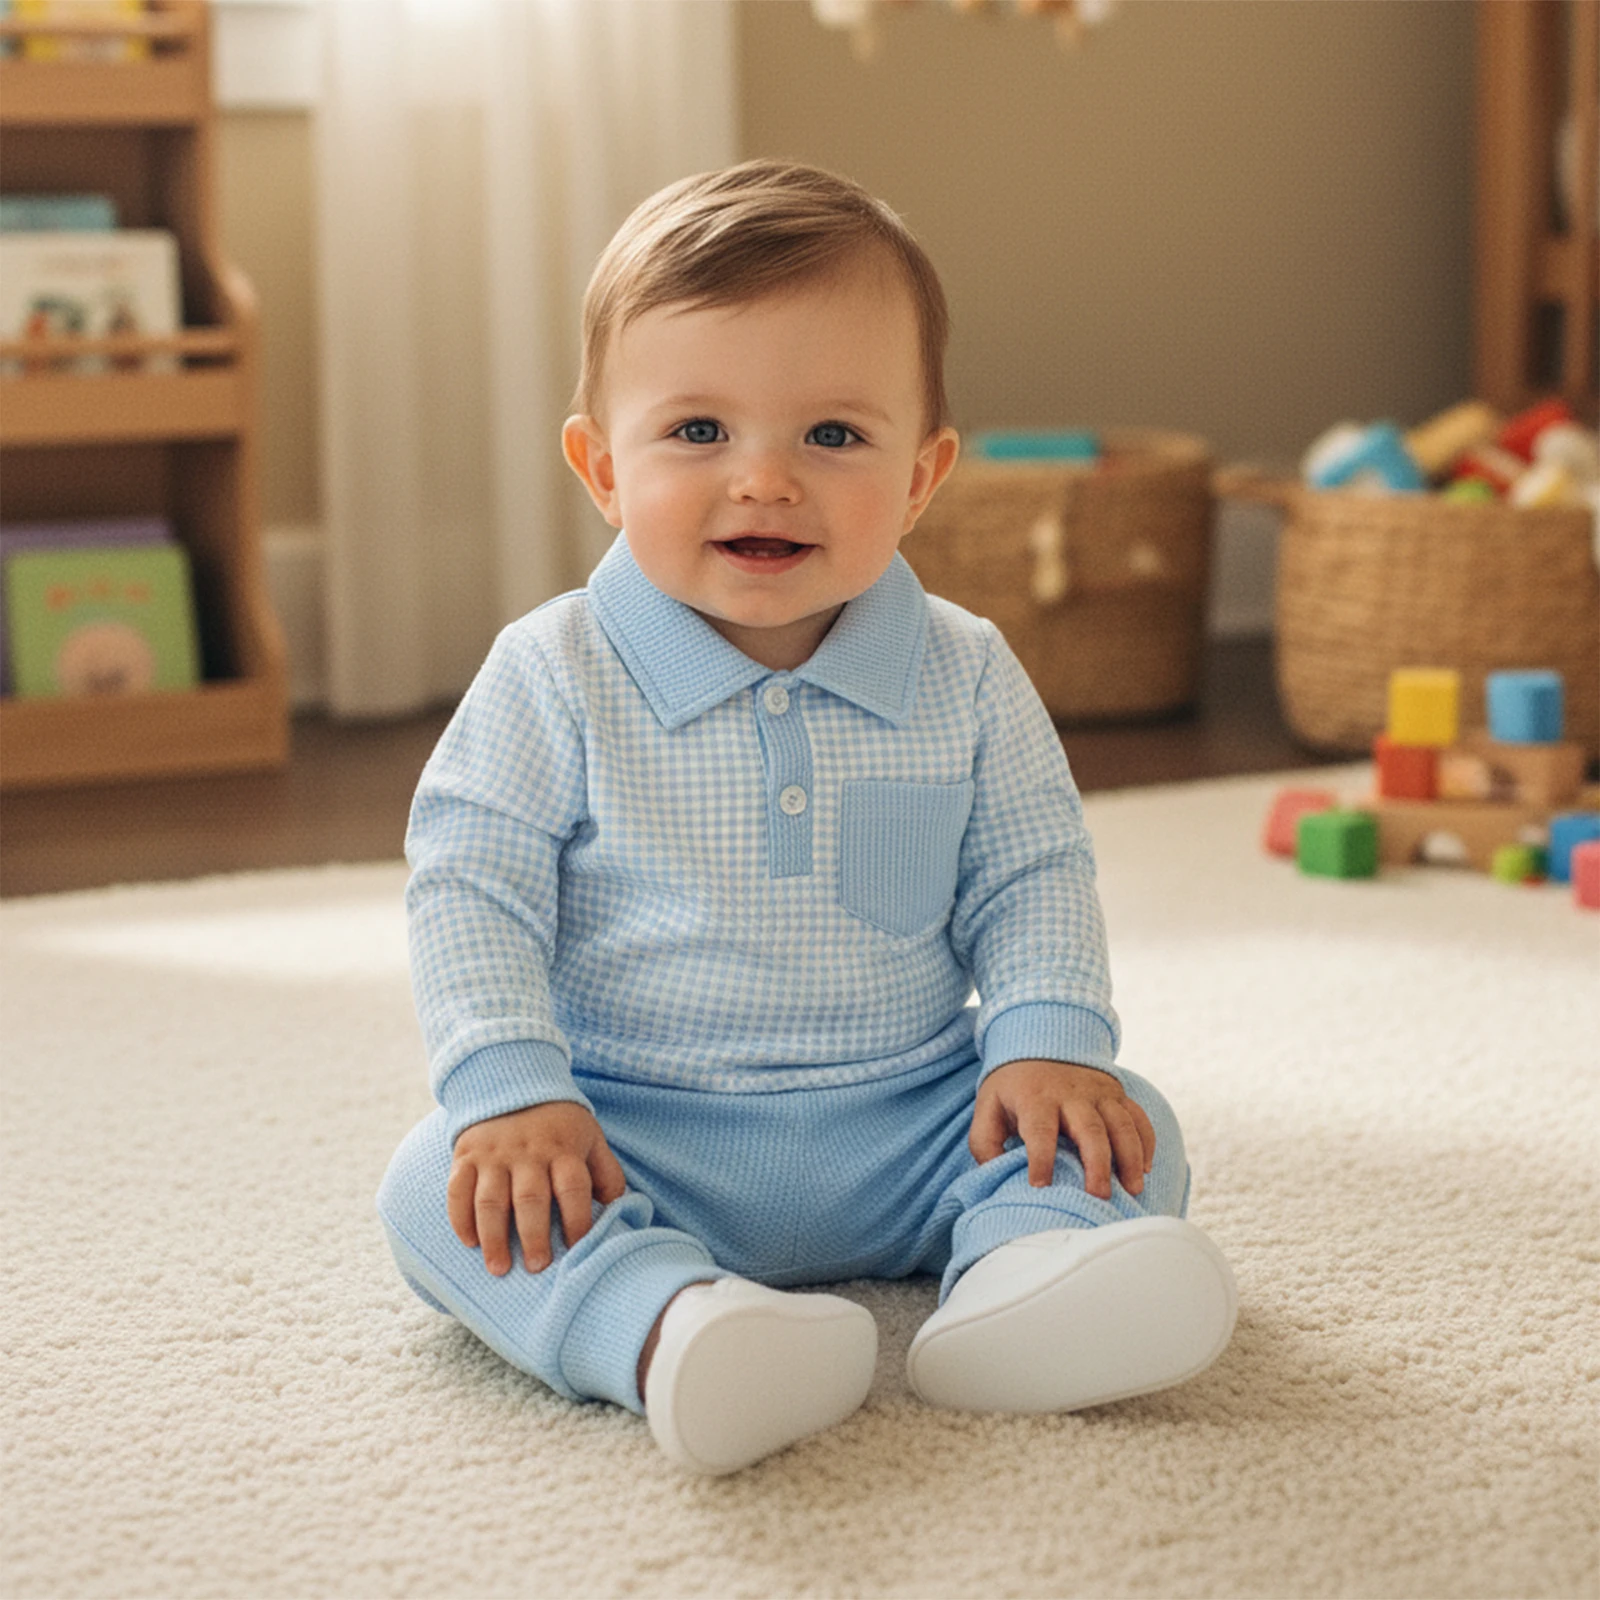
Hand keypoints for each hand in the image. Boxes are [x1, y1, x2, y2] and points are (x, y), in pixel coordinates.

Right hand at [448, 1102, 626, 1274]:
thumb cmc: (559, 1126)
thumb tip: (616, 1212)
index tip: (577, 1249)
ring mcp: (494, 1154)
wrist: (512, 1084)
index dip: (577, 1220)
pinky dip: (460, 1218)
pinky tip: (469, 1243)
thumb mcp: (590, 1139)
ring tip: (499, 1269)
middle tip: (537, 1267)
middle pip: (531, 1198)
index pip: (573, 1188)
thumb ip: (605, 1174)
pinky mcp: (466, 1155)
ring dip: (494, 1237)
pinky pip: (458, 1190)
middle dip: (534, 1236)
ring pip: (491, 1200)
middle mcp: (528, 1152)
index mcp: (563, 1149)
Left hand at [970, 1059, 1155, 1199]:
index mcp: (1035, 1098)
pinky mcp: (1117, 1094)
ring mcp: (1098, 1093)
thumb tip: (993, 1176)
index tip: (1040, 1187)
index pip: (1040, 1129)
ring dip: (1130, 1157)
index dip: (1040, 1158)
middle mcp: (1071, 1094)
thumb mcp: (988, 1106)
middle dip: (1097, 1164)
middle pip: (1090, 1129)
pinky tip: (1145, 1168)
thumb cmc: (1013, 1087)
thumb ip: (985, 1142)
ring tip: (1132, 1189)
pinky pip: (1138, 1117)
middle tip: (1100, 1196)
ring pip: (1121, 1124)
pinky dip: (1145, 1142)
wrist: (1041, 1040)